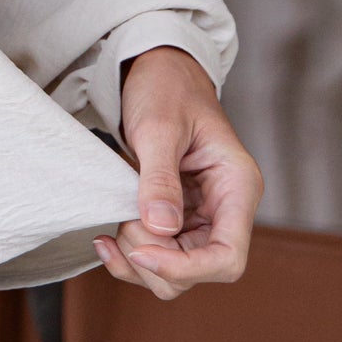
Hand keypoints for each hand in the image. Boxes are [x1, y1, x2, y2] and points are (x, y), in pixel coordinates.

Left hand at [93, 45, 262, 299]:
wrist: (158, 70)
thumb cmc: (167, 88)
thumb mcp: (159, 128)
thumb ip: (160, 179)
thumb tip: (161, 229)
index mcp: (237, 187)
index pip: (227, 257)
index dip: (187, 268)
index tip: (142, 251)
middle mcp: (224, 209)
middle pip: (199, 270)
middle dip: (155, 259)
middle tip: (123, 222)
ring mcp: (200, 216)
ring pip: (175, 269)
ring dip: (138, 258)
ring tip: (113, 224)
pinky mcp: (176, 216)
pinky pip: (158, 252)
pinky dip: (129, 253)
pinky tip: (105, 239)